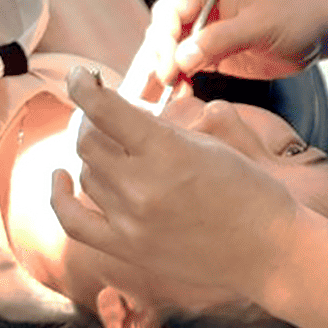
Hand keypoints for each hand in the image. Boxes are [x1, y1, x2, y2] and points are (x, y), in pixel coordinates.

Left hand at [50, 66, 298, 306]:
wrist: (268, 251)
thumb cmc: (250, 190)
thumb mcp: (210, 144)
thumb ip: (162, 129)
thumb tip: (124, 115)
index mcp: (166, 152)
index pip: (105, 110)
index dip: (84, 87)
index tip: (79, 76)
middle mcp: (141, 187)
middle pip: (89, 142)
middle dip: (92, 120)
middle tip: (106, 115)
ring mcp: (130, 222)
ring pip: (86, 174)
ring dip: (93, 154)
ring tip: (113, 147)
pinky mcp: (126, 249)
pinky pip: (73, 222)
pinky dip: (59, 198)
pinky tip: (60, 178)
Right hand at [139, 0, 327, 88]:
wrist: (319, 31)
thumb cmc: (295, 18)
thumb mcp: (260, 26)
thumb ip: (221, 40)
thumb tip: (182, 57)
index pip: (170, 11)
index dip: (163, 40)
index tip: (169, 68)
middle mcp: (200, 7)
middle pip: (162, 33)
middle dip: (153, 61)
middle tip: (148, 91)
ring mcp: (204, 31)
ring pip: (169, 53)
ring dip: (158, 75)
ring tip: (149, 101)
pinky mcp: (211, 53)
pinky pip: (185, 67)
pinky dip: (177, 82)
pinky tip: (174, 99)